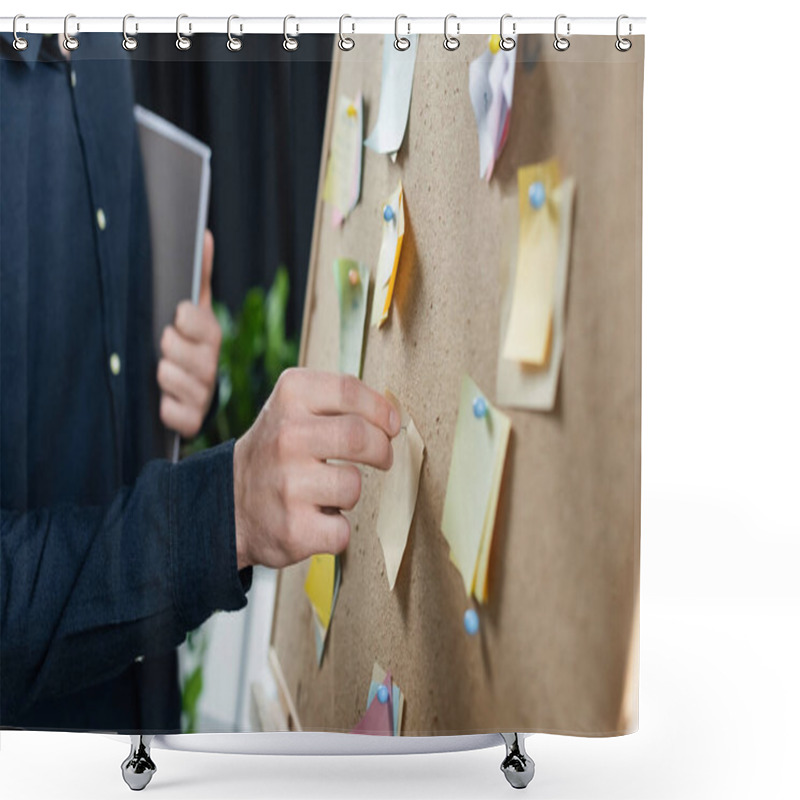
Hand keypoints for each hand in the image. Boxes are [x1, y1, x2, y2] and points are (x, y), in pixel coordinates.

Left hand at [157, 230, 221, 438]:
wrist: (194, 399)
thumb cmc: (187, 347)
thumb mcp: (195, 311)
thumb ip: (199, 276)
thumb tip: (204, 235)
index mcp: (211, 337)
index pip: (196, 319)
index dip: (182, 319)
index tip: (176, 318)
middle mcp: (211, 366)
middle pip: (174, 347)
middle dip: (165, 346)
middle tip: (164, 348)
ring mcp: (203, 396)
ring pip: (169, 377)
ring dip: (161, 375)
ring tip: (162, 373)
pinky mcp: (191, 421)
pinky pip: (172, 413)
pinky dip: (165, 408)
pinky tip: (163, 401)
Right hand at [233, 369, 400, 568]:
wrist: (229, 502)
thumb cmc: (278, 452)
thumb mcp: (294, 407)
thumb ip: (338, 403)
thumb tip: (392, 416)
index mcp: (290, 397)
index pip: (350, 391)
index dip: (381, 409)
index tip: (391, 425)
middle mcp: (286, 437)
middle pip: (360, 436)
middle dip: (381, 450)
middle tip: (382, 458)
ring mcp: (288, 484)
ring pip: (353, 485)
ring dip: (349, 492)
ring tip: (328, 491)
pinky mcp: (293, 528)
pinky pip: (342, 529)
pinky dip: (336, 529)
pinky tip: (316, 518)